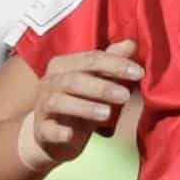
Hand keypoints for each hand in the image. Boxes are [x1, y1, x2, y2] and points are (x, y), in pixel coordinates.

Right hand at [26, 41, 144, 167]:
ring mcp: (42, 106)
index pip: (91, 59)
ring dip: (84, 107)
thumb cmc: (80, 100)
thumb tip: (130, 44)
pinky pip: (47, 129)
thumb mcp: (97, 80)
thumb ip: (112, 62)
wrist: (52, 133)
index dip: (116, 64)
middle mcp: (49, 82)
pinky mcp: (40, 130)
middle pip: (74, 79)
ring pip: (59, 102)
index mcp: (64, 65)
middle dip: (102, 87)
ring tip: (107, 113)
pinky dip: (58, 131)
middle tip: (125, 96)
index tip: (139, 73)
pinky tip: (70, 135)